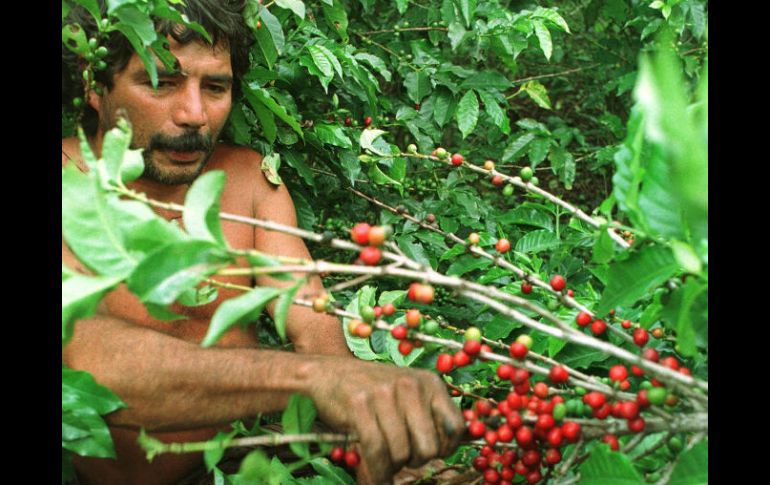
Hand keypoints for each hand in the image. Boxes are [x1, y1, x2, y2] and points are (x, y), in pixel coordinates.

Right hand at [306, 358, 464, 484]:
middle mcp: (411, 385)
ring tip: (383, 461)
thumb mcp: (411, 394)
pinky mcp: (359, 404)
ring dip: (391, 467)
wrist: (329, 373)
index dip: (444, 448)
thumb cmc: (375, 392)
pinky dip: (376, 472)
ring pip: (400, 453)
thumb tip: (470, 439)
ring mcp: (384, 393)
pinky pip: (375, 451)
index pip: (455, 428)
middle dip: (415, 460)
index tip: (428, 452)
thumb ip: (434, 414)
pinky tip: (374, 478)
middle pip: (428, 447)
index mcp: (430, 382)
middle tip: (401, 457)